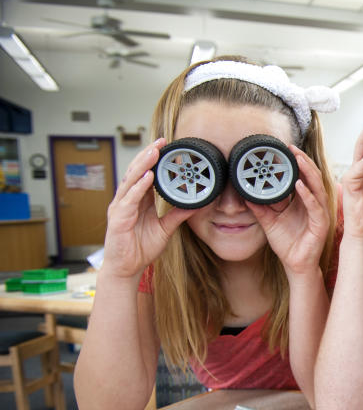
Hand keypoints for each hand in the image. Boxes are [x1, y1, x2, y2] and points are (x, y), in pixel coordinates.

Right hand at [100, 139, 196, 278]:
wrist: (127, 268)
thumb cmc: (141, 248)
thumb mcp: (165, 229)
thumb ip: (178, 215)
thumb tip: (195, 205)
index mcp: (138, 200)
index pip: (145, 174)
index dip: (154, 160)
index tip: (166, 146)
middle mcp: (127, 200)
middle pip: (136, 171)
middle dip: (148, 155)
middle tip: (161, 141)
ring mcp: (121, 207)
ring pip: (130, 180)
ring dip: (143, 164)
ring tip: (154, 152)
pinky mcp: (119, 218)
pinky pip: (129, 199)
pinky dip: (138, 187)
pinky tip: (147, 177)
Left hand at [248, 146, 330, 275]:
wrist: (294, 264)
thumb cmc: (287, 243)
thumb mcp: (268, 221)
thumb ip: (259, 207)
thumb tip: (244, 194)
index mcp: (302, 201)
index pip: (302, 177)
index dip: (296, 163)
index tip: (285, 149)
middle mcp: (313, 204)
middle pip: (311, 177)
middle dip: (303, 161)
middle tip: (292, 148)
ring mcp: (318, 213)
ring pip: (316, 187)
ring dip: (308, 172)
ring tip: (298, 159)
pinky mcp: (320, 224)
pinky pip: (315, 206)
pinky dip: (308, 195)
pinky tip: (300, 185)